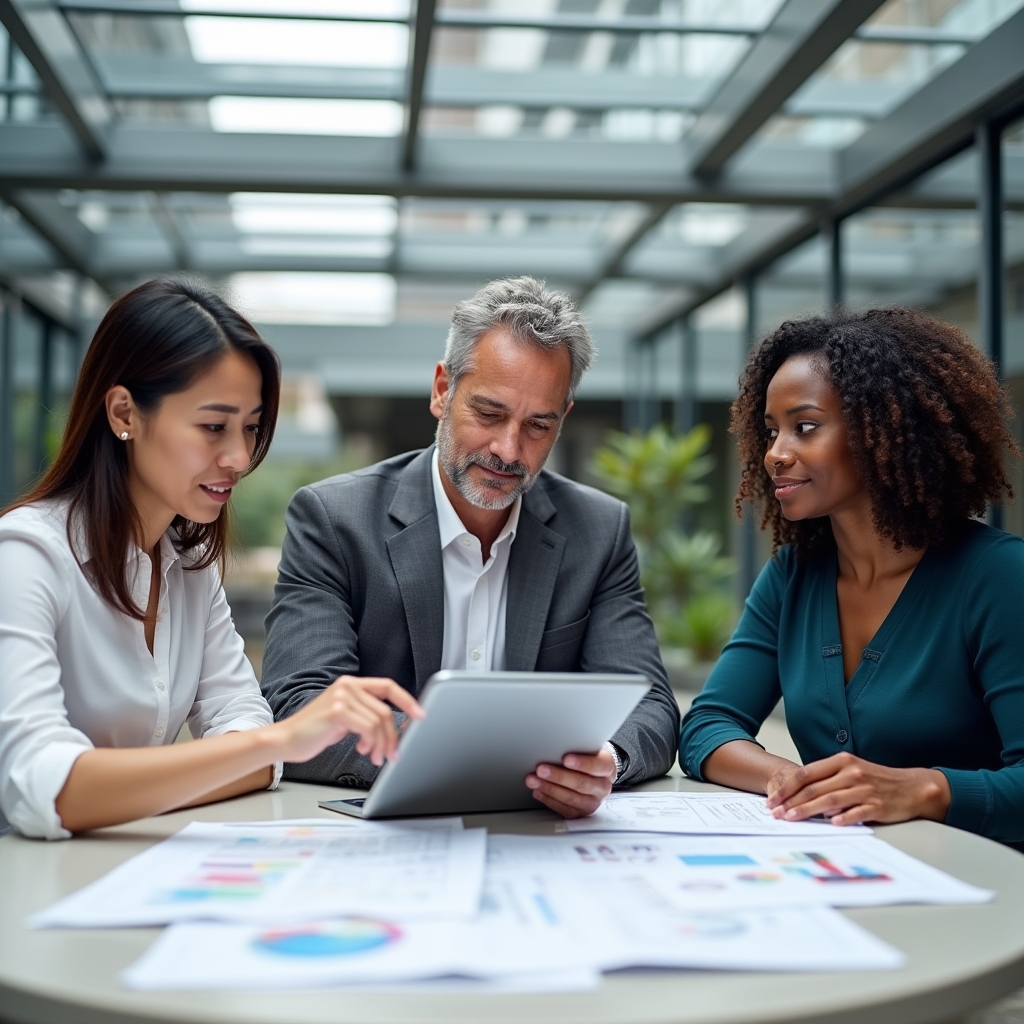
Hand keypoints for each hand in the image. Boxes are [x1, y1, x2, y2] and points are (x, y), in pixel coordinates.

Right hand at [273, 676, 423, 766]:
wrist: (285, 740)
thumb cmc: (313, 732)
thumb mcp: (344, 719)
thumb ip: (365, 716)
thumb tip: (392, 730)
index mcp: (351, 684)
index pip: (388, 686)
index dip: (407, 700)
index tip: (421, 715)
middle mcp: (348, 685)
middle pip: (386, 710)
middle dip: (394, 736)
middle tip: (393, 754)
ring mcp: (342, 696)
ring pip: (379, 721)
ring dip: (381, 744)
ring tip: (374, 756)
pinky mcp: (338, 711)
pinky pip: (368, 728)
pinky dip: (370, 743)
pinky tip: (362, 750)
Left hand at [525, 745, 615, 818]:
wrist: (594, 775)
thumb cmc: (587, 758)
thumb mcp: (588, 749)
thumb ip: (577, 749)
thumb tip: (556, 746)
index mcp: (607, 768)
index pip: (598, 766)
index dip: (582, 763)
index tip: (566, 758)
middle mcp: (602, 787)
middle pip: (582, 784)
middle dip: (559, 777)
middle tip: (541, 769)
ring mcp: (593, 802)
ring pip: (572, 799)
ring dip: (550, 789)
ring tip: (534, 780)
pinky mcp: (581, 813)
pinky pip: (564, 809)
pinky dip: (549, 800)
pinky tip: (538, 791)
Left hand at [765, 752, 950, 826]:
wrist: (913, 787)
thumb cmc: (877, 780)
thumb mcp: (851, 770)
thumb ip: (828, 778)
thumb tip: (800, 794)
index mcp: (842, 761)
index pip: (807, 773)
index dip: (787, 787)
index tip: (773, 799)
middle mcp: (851, 773)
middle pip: (814, 788)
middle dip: (791, 801)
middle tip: (776, 813)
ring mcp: (864, 789)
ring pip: (829, 800)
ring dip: (808, 811)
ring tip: (792, 818)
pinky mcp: (877, 805)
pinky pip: (856, 812)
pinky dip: (842, 818)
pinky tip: (830, 823)